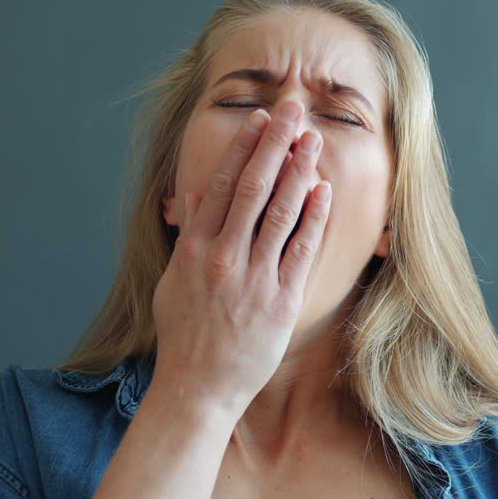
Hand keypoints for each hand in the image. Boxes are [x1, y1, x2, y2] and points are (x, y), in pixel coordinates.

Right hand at [151, 99, 331, 418]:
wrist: (198, 387)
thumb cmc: (185, 335)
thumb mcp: (174, 281)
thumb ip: (188, 237)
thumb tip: (194, 196)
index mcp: (194, 250)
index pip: (220, 185)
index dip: (243, 149)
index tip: (260, 119)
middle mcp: (223, 258)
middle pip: (252, 188)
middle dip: (275, 145)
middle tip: (293, 111)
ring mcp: (253, 279)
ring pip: (279, 213)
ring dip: (298, 172)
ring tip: (313, 140)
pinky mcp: (280, 302)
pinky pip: (300, 251)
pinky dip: (312, 218)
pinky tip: (323, 190)